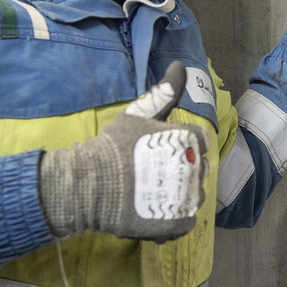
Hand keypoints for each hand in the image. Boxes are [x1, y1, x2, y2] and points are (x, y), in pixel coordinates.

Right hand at [39, 62, 206, 241]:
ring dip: (179, 195)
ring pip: (195, 195)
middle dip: (181, 170)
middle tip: (152, 174)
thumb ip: (164, 92)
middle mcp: (193, 167)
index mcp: (187, 138)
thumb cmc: (112, 147)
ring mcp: (186, 196)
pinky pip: (187, 221)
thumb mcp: (137, 115)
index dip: (180, 147)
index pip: (200, 142)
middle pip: (199, 169)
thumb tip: (180, 65)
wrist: (87, 185)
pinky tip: (154, 213)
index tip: (158, 152)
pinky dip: (174, 219)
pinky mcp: (177, 221)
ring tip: (152, 195)